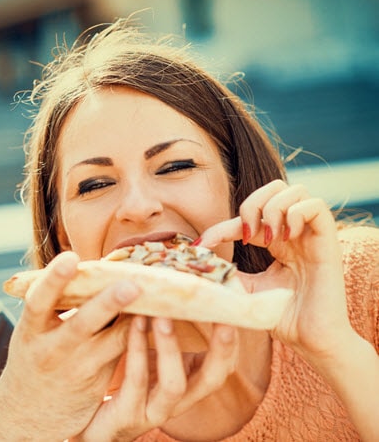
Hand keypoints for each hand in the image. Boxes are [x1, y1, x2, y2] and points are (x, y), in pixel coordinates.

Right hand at [0, 251, 142, 440]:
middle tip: (131, 286)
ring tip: (157, 300)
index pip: (39, 301)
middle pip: (82, 324)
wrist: (26, 415)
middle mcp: (52, 349)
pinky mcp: (97, 379)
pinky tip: (158, 315)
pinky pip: (123, 351)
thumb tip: (87, 266)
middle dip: (106, 304)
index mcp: (30, 330)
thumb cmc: (34, 357)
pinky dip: (140, 332)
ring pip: (111, 341)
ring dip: (135, 320)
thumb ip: (54, 304)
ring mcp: (77, 367)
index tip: (71, 258)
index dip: (54, 279)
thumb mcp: (33, 332)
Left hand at [73, 317, 237, 441]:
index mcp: (188, 383)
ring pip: (175, 383)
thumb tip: (173, 283)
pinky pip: (137, 380)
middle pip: (213, 379)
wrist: (92, 423)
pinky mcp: (128, 415)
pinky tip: (134, 323)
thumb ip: (165, 331)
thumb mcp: (150, 356)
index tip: (234, 309)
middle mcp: (179, 401)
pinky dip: (137, 349)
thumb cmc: (124, 381)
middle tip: (221, 315)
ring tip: (163, 315)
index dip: (231, 341)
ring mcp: (155, 411)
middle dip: (221, 349)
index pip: (222, 365)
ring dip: (171, 347)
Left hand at [200, 179, 351, 360]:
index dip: (220, 226)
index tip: (201, 244)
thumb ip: (228, 273)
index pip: (246, 216)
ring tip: (268, 239)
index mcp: (275, 241)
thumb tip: (198, 263)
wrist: (310, 339)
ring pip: (294, 190)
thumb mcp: (246, 290)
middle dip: (252, 204)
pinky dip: (296, 214)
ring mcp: (311, 235)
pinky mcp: (328, 241)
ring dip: (272, 209)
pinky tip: (287, 238)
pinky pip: (316, 205)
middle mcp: (293, 233)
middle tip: (246, 236)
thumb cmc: (282, 317)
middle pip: (274, 188)